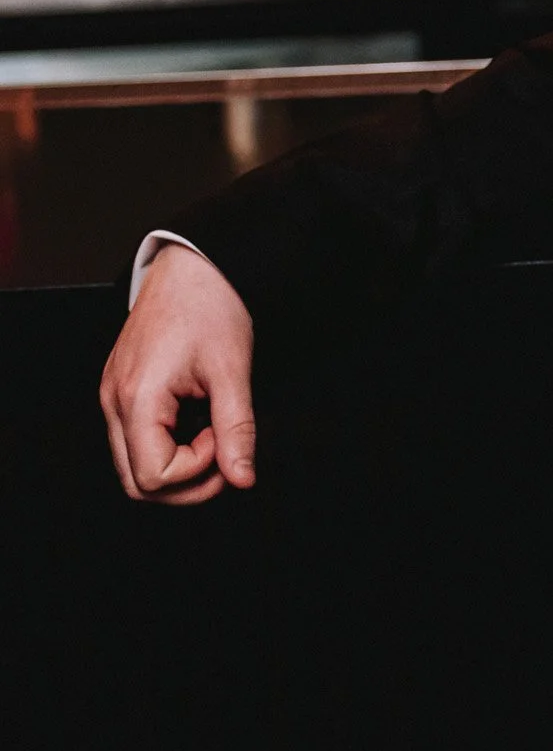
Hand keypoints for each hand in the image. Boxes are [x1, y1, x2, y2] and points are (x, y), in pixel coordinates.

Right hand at [99, 244, 255, 505]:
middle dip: (185, 484)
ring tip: (212, 437)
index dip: (196, 472)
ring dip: (176, 467)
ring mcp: (112, 396)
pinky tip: (195, 425)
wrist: (192, 266)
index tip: (224, 440)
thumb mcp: (232, 370)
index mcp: (138, 397)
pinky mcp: (120, 390)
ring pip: (132, 466)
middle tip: (224, 455)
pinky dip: (166, 447)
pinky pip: (134, 440)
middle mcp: (114, 401)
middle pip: (136, 483)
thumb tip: (242, 479)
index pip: (153, 477)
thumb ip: (237, 429)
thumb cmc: (209, 306)